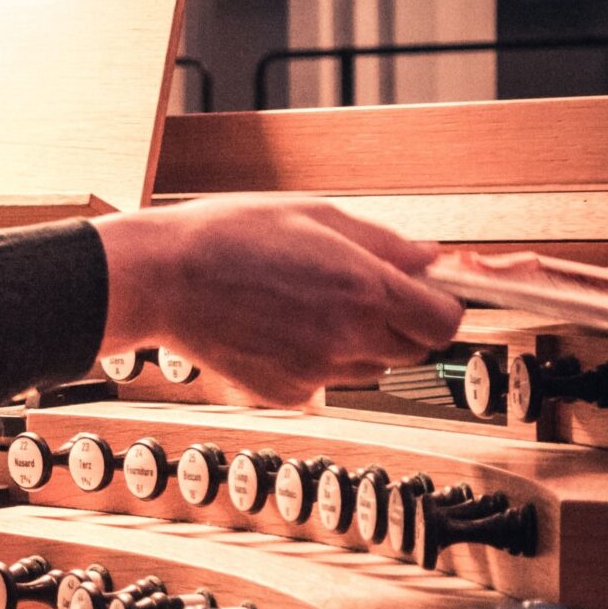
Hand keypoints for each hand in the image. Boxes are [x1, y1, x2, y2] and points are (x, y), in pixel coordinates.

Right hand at [91, 196, 464, 407]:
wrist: (161, 278)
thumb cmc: (225, 237)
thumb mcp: (313, 215)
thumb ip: (382, 242)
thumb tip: (429, 258)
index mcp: (362, 289)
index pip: (446, 321)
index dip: (440, 307)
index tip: (426, 296)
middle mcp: (346, 337)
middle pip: (414, 350)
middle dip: (400, 323)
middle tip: (359, 294)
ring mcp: (315, 371)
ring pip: (370, 369)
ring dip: (358, 344)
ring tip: (309, 308)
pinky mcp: (286, 393)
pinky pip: (324, 382)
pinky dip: (315, 362)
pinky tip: (281, 329)